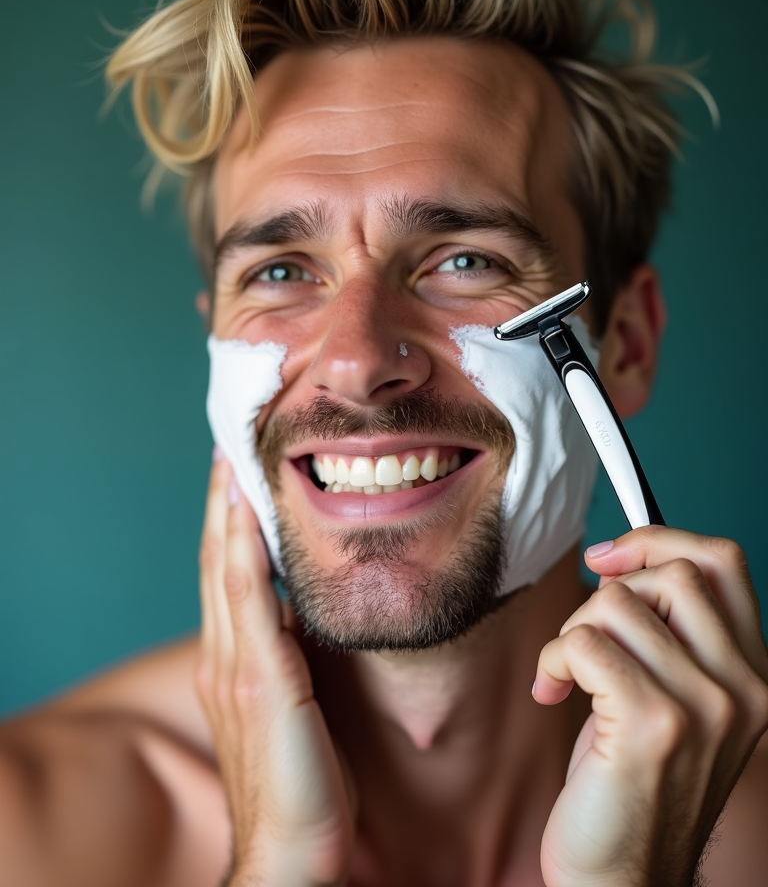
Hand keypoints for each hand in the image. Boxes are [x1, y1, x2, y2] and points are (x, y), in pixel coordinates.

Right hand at [196, 454, 354, 886]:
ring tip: (235, 458)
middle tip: (231, 445)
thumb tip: (304, 613)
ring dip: (230, 510)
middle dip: (224, 501)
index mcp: (234, 661)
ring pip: (227, 568)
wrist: (292, 853)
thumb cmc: (303, 785)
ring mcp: (238, 667)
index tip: (238, 473)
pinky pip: (250, 598)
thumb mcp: (294, 706)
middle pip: (219, 559)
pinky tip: (249, 511)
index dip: (229, 521)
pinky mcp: (262, 680)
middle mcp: (226, 656)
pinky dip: (246, 548)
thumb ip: (288, 659)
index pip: (227, 574)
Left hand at [534, 526, 767, 886]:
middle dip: (605, 594)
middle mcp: (743, 688)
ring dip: (572, 633)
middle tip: (583, 639)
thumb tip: (622, 559)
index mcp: (753, 674)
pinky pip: (584, 643)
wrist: (625, 878)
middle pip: (669, 573)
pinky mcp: (652, 724)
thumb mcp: (673, 697)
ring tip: (569, 677)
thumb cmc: (634, 783)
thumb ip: (669, 631)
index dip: (659, 540)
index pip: (723, 563)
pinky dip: (555, 659)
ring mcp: (705, 706)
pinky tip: (555, 692)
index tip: (609, 557)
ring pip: (616, 606)